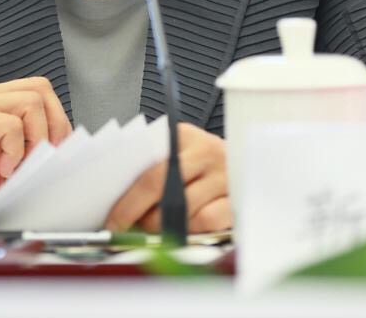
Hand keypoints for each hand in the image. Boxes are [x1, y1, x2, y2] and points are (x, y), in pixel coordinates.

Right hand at [0, 77, 71, 209]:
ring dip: (35, 138)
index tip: (53, 153)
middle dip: (53, 126)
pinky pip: (7, 124)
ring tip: (18, 165)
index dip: (56, 119)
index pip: (39, 91)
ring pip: (30, 102)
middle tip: (42, 158)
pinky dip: (14, 149)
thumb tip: (56, 161)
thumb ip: (23, 157)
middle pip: (40, 89)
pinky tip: (2, 168)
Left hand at [105, 122, 229, 233]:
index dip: (128, 200)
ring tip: (157, 227)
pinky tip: (185, 228)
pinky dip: (192, 229)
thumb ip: (152, 168)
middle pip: (163, 187)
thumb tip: (118, 201)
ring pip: (185, 209)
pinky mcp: (238, 197)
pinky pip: (208, 220)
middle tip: (126, 229)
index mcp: (184, 136)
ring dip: (165, 225)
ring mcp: (224, 174)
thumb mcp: (178, 152)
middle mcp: (206, 152)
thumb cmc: (203, 162)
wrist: (253, 159)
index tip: (112, 219)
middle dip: (139, 215)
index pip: (149, 169)